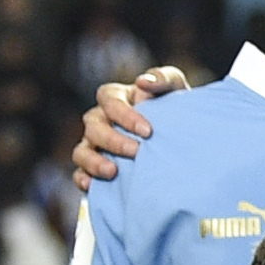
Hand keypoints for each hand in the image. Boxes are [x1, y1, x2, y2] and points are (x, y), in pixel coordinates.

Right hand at [72, 64, 193, 187]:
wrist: (184, 141)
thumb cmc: (176, 109)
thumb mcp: (176, 88)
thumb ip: (163, 78)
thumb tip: (142, 82)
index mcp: (117, 99)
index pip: (109, 99)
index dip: (124, 115)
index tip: (147, 131)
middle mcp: (101, 121)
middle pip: (93, 126)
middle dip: (113, 140)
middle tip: (136, 151)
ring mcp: (95, 145)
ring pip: (81, 151)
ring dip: (94, 161)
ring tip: (113, 172)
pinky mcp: (94, 168)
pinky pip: (80, 173)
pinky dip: (83, 179)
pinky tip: (93, 186)